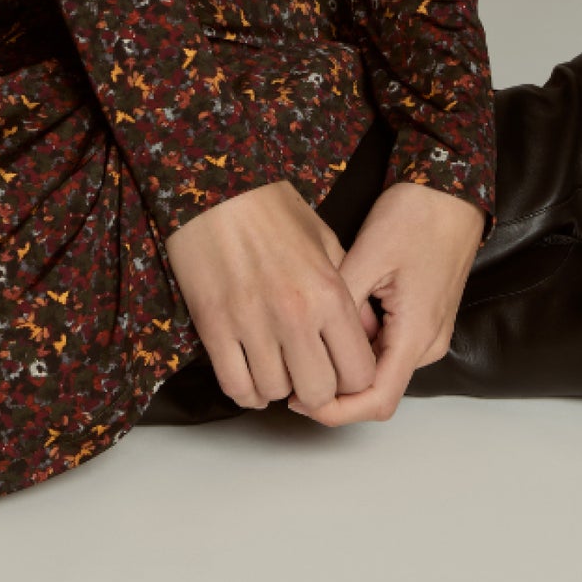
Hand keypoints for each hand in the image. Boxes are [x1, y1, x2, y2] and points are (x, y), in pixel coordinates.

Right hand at [163, 179, 378, 412]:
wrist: (214, 188)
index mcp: (328, 293)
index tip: (340, 370)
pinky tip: (250, 372)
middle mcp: (294, 314)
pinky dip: (246, 390)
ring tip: (276, 364)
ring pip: (275, 394)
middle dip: (315, 389)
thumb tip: (367, 335)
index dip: (352, 379)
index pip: (359, 372)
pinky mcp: (214, 327)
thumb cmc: (270, 209)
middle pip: (318, 393)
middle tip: (306, 372)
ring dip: (278, 386)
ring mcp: (252, 323)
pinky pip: (236, 386)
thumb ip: (351, 293)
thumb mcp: (325, 240)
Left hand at [287, 179, 486, 426]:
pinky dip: (361, 347)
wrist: (452, 189)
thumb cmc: (416, 215)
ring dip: (348, 367)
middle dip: (335, 389)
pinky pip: (390, 349)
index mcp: (416, 335)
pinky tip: (334, 324)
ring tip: (309, 344)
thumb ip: (341, 306)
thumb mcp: (367, 256)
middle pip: (378, 391)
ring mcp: (430, 333)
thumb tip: (309, 343)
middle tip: (293, 369)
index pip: (376, 401)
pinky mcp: (425, 319)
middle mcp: (429, 344)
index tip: (298, 398)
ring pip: (383, 370)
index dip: (335, 410)